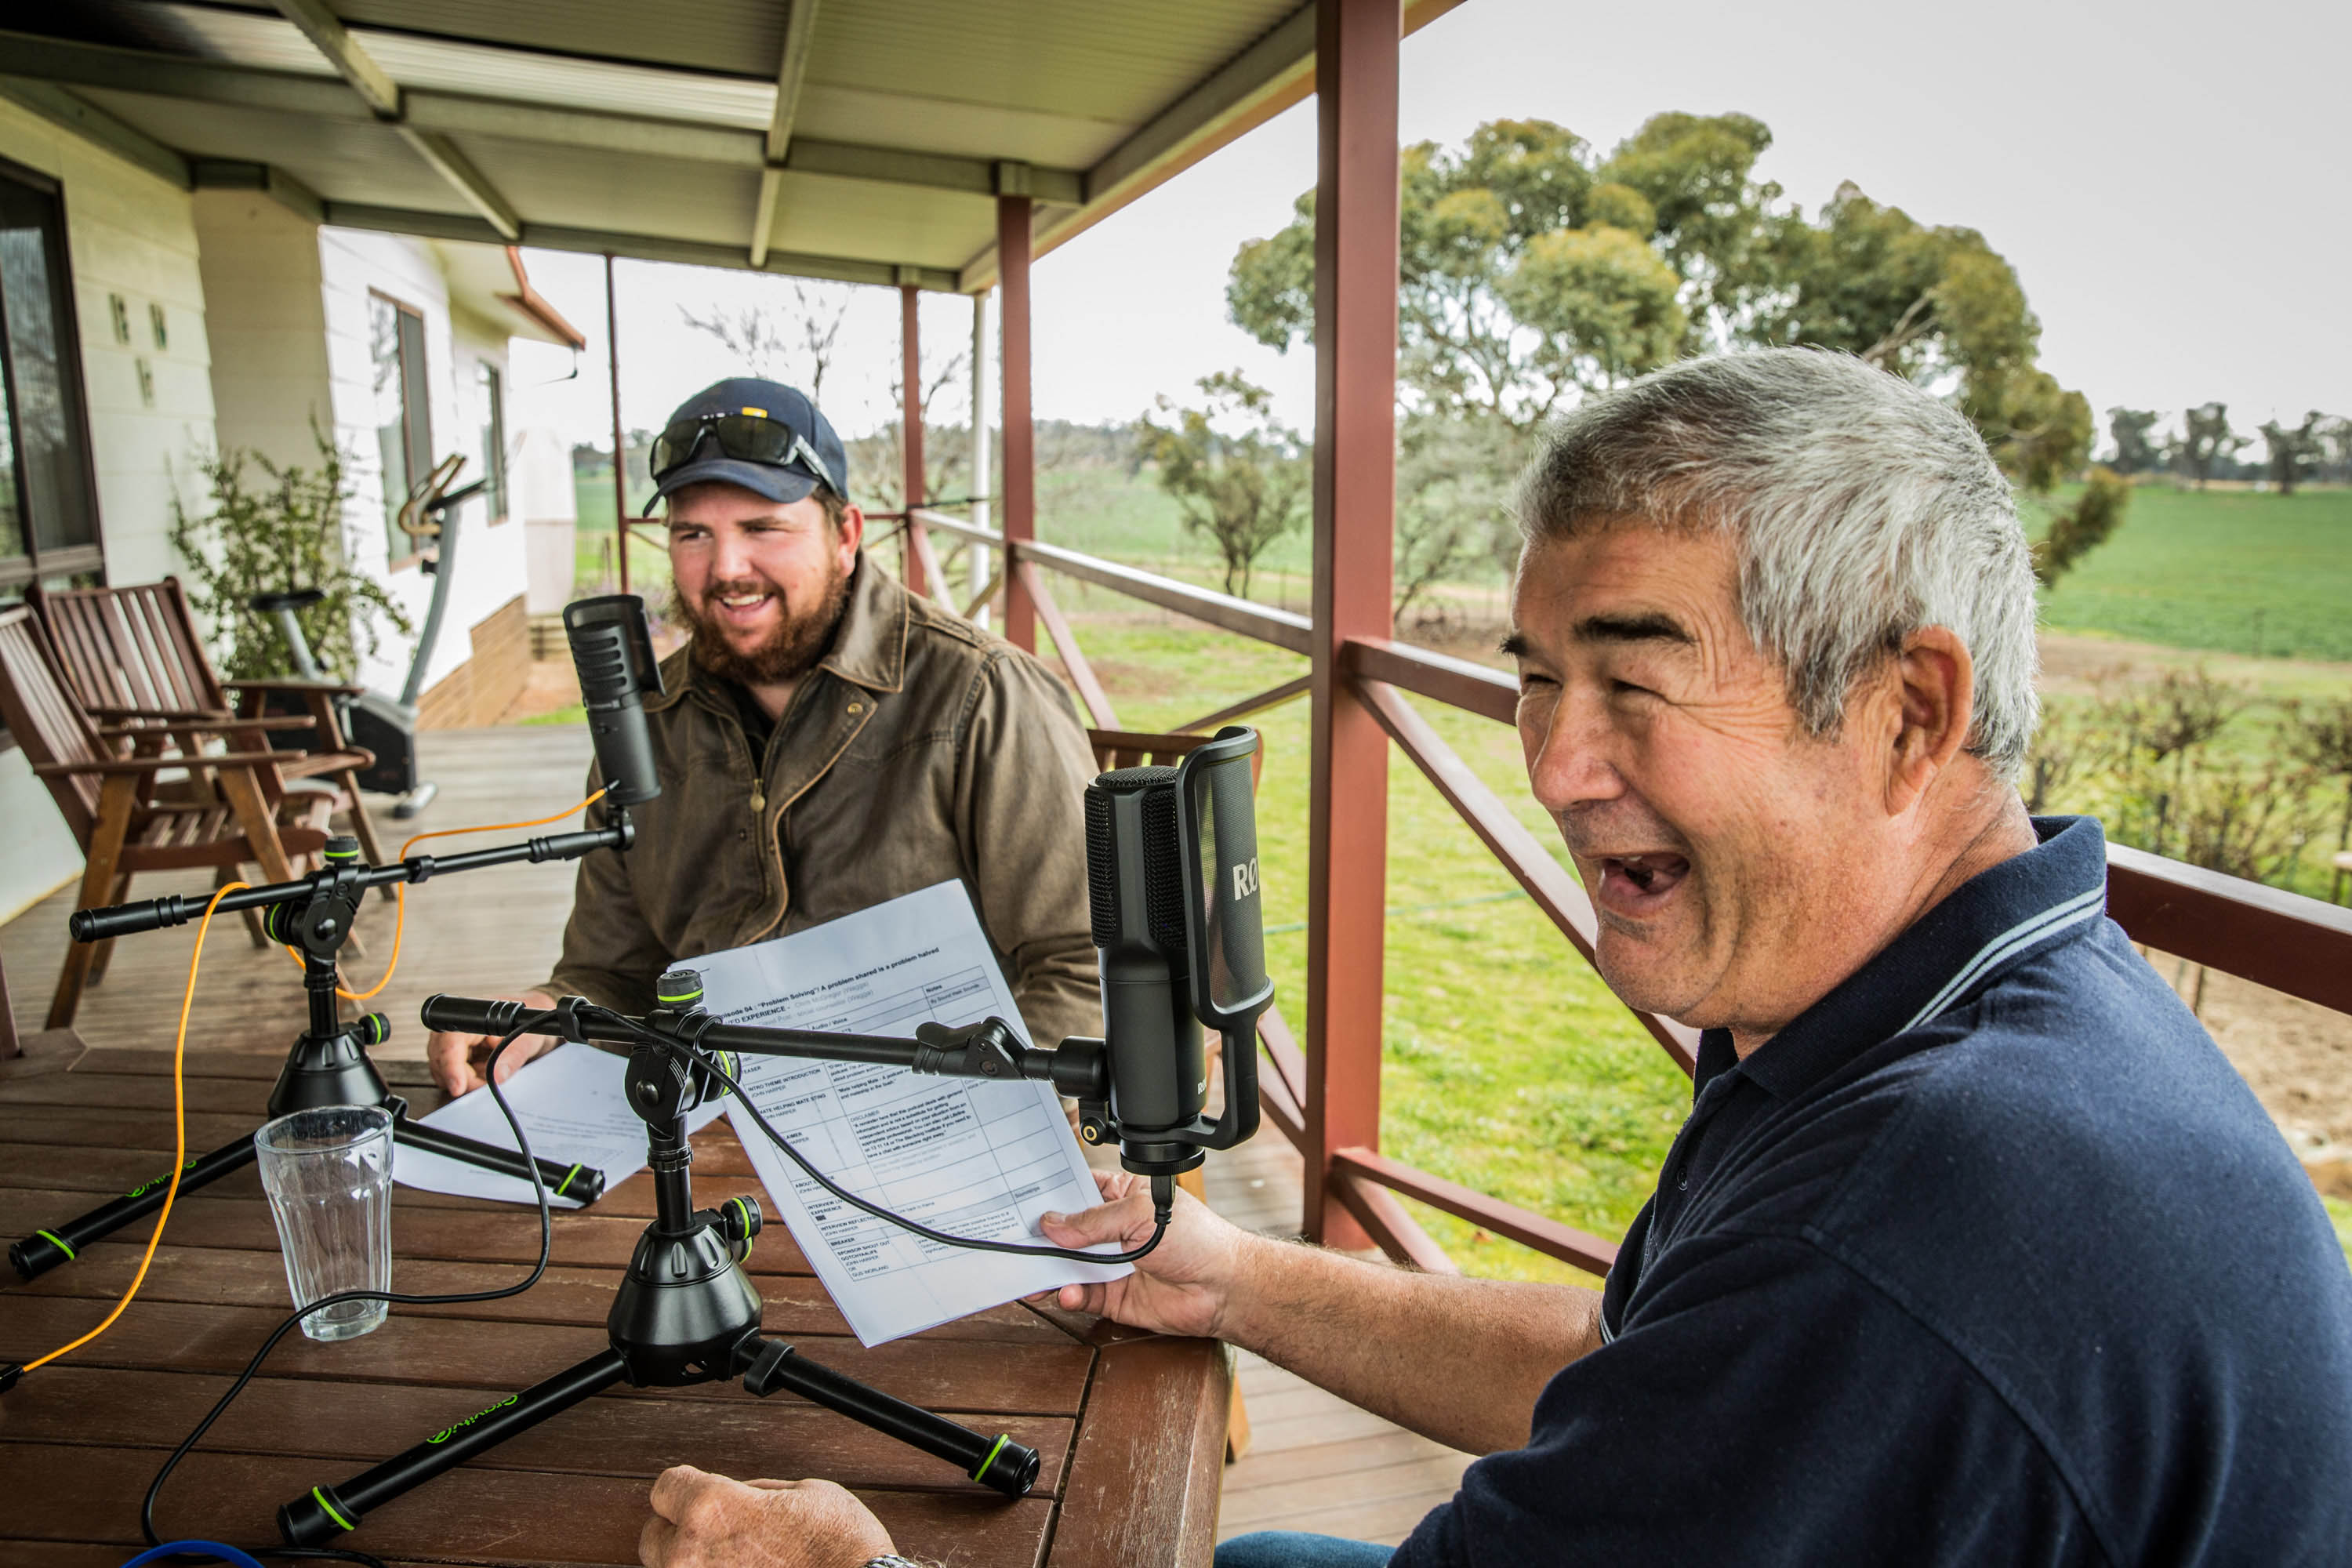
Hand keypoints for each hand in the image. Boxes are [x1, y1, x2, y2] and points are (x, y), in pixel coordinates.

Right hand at [426, 989, 558, 1096]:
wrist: (537, 1024)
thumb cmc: (531, 1022)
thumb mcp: (527, 1040)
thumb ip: (512, 1057)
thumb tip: (496, 1076)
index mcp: (472, 1017)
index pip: (449, 1042)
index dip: (450, 1067)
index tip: (457, 1087)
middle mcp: (458, 1029)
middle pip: (441, 1060)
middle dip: (460, 1078)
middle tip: (484, 1085)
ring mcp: (458, 1044)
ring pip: (444, 1070)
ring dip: (464, 1081)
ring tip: (488, 1077)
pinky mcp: (462, 1057)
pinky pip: (455, 1075)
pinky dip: (468, 1082)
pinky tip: (483, 1078)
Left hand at [639, 1466, 894, 1567]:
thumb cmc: (840, 1548)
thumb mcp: (801, 1491)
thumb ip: (751, 1494)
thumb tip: (733, 1498)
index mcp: (711, 1509)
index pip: (665, 1487)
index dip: (685, 1485)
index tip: (695, 1488)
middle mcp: (692, 1555)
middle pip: (654, 1536)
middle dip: (680, 1529)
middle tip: (716, 1529)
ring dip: (694, 1562)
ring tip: (737, 1557)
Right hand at [1032, 1169, 1256, 1338]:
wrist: (1223, 1288)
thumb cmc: (1198, 1239)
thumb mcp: (1140, 1215)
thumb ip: (1093, 1221)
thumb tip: (1053, 1223)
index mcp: (1121, 1197)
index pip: (1076, 1190)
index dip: (1051, 1195)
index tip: (1022, 1200)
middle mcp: (1112, 1230)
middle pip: (1065, 1231)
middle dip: (1041, 1237)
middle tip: (1015, 1240)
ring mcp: (1111, 1264)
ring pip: (1067, 1266)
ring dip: (1048, 1270)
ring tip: (1034, 1273)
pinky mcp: (1113, 1297)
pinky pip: (1080, 1295)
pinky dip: (1069, 1294)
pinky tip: (1068, 1291)